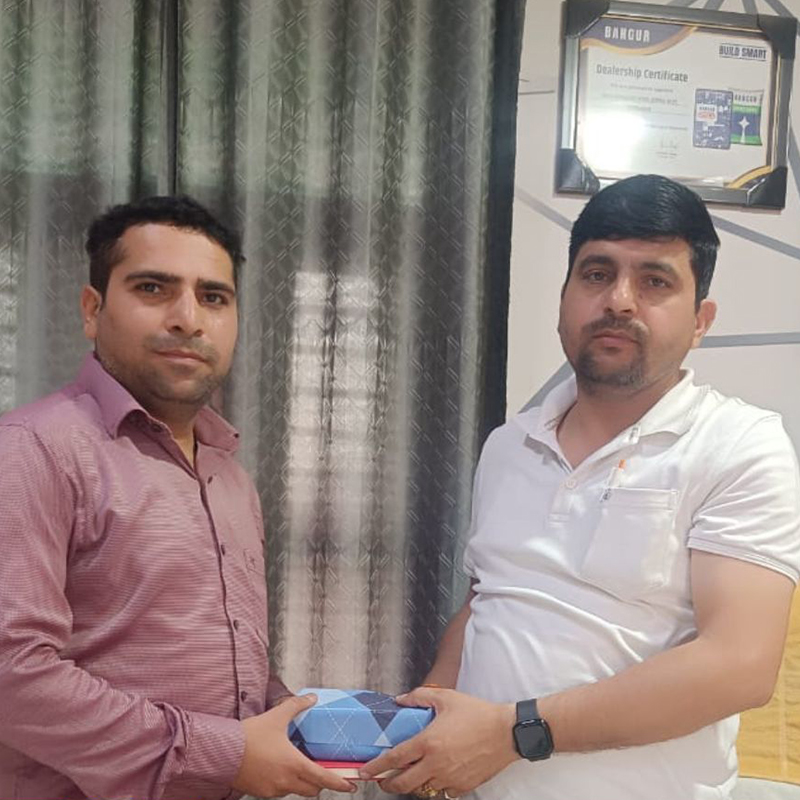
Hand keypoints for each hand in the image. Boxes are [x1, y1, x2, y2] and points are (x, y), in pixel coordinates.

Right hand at [233, 693, 355, 796]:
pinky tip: (278, 769)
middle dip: (320, 783)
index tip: (350, 785)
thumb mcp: (276, 716)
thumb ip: (296, 705)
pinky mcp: (261, 793)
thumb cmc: (250, 735)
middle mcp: (286, 781)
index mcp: (293, 764)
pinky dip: (285, 784)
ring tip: (297, 766)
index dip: (339, 783)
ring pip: (295, 791)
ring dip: (301, 782)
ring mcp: (273, 790)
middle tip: (323, 773)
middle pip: (312, 790)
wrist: (222, 752)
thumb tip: (312, 698)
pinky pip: (279, 792)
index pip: (323, 779)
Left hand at [359, 687, 518, 796]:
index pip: (394, 758)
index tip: (365, 772)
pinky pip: (442, 792)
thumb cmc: (477, 713)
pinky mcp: (463, 787)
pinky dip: (435, 786)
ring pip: (422, 790)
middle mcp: (436, 764)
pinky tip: (436, 776)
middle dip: (389, 784)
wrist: (506, 732)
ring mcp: (449, 778)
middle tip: (383, 780)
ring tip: (411, 775)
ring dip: (413, 784)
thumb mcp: (446, 697)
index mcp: (428, 742)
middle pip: (404, 783)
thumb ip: (420, 696)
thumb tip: (401, 699)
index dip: (376, 767)